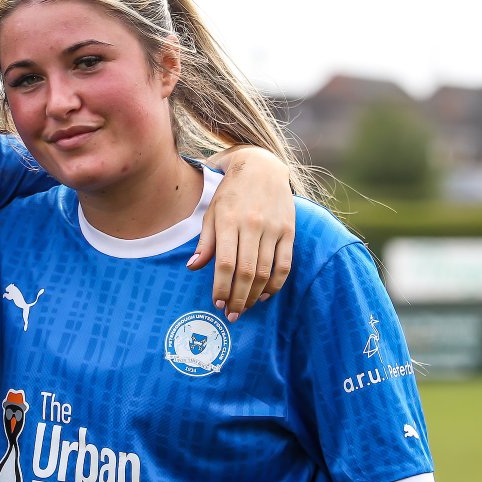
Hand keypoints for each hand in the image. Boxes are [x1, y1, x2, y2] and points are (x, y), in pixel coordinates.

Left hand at [189, 146, 294, 319]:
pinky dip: (275, 284)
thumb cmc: (229, 193)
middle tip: (231, 315)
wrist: (260, 167)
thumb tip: (193, 267)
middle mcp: (252, 225)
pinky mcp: (289, 231)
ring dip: (254, 296)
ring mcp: (273, 228)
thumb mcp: (211, 213)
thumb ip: (205, 242)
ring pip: (266, 272)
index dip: (221, 287)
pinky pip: (284, 264)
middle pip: (247, 272)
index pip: (225, 263)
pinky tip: (264, 295)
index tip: (216, 303)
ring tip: (244, 308)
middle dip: (238, 298)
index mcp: (229, 221)